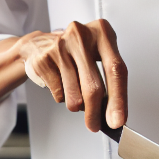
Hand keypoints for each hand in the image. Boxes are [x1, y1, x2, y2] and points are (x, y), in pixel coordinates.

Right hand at [0, 19, 126, 131]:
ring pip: (74, 96)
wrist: (39, 44)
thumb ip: (110, 80)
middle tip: (95, 125)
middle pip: (94, 87)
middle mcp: (81, 36)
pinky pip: (59, 94)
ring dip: (77, 105)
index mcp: (102, 33)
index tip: (118, 120)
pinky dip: (63, 96)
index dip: (119, 99)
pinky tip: (62, 82)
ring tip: (76, 94)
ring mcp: (60, 46)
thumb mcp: (98, 55)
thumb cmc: (76, 52)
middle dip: (95, 113)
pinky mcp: (43, 59)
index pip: (116, 69)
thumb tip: (115, 114)